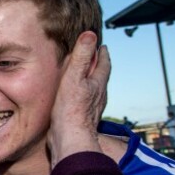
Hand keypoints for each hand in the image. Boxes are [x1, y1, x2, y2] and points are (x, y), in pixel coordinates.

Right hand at [48, 32, 109, 166]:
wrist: (70, 139)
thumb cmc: (71, 110)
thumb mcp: (74, 77)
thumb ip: (82, 56)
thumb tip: (90, 35)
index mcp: (98, 84)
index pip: (104, 64)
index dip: (102, 53)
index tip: (100, 45)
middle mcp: (99, 96)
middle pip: (101, 76)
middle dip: (97, 65)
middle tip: (92, 57)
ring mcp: (92, 108)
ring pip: (94, 89)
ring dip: (90, 80)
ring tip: (83, 75)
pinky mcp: (82, 119)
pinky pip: (85, 100)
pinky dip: (81, 93)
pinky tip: (74, 97)